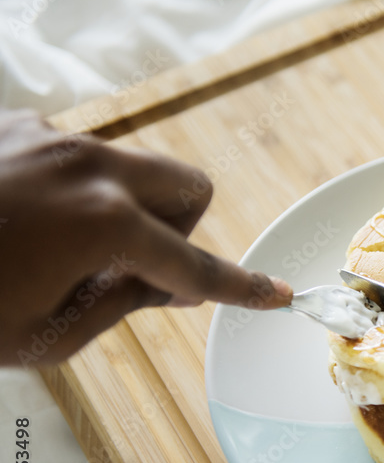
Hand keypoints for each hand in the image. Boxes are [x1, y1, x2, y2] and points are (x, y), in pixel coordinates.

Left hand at [0, 109, 291, 365]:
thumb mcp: (45, 336)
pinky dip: (76, 191)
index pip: (195, 266)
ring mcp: (51, 139)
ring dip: (122, 209)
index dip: (241, 288)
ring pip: (131, 170)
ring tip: (61, 247)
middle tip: (134, 263)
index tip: (279, 294)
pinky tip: (28, 220)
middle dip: (177, 229)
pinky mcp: (18, 126)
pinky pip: (80, 157)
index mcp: (103, 224)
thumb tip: (168, 286)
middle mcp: (87, 168)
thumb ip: (121, 305)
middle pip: (188, 187)